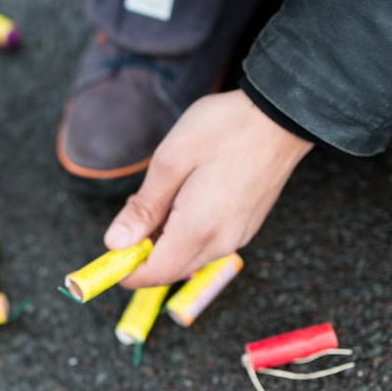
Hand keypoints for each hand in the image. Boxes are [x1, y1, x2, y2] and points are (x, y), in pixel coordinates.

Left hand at [103, 90, 313, 287]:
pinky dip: (187, 230)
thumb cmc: (225, 129)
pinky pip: (208, 242)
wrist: (282, 116)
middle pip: (170, 268)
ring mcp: (238, 236)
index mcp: (198, 229)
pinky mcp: (246, 227)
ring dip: (166, 238)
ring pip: (188, 255)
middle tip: (137, 209)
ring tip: (167, 192)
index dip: (125, 269)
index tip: (109, 251)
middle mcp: (221, 243)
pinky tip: (188, 195)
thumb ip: (143, 208)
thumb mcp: (171, 161)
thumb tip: (115, 243)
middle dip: (145, 251)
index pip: (153, 274)